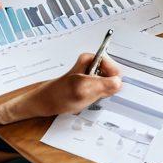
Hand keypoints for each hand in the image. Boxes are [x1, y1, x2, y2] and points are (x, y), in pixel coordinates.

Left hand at [0, 53, 121, 124]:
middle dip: (105, 89)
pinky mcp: (88, 84)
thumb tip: (119, 82)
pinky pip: (100, 91)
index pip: (114, 69)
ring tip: (86, 98)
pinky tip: (85, 101)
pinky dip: (95, 98)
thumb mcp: (82, 90)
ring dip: (99, 95)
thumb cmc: (58, 95)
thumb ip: (103, 85)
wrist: (44, 103)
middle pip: (111, 77)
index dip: (111, 82)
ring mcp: (90, 74)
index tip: (104, 91)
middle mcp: (92, 64)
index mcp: (91, 59)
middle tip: (92, 95)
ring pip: (106, 86)